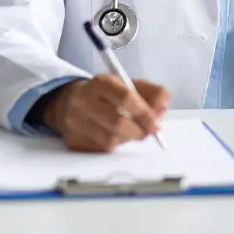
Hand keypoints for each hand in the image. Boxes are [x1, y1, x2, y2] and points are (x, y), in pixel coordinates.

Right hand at [42, 75, 170, 151]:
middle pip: (117, 122)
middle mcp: (84, 102)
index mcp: (100, 83)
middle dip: (139, 130)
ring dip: (128, 138)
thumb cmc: (107, 95)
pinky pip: (101, 150)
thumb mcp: (129, 84)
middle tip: (148, 131)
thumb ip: (152, 93)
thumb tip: (162, 108)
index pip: (125, 97)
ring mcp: (76, 123)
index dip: (144, 113)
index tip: (156, 123)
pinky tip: (117, 136)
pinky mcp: (74, 141)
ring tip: (132, 131)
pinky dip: (116, 145)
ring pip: (110, 139)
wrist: (71, 103)